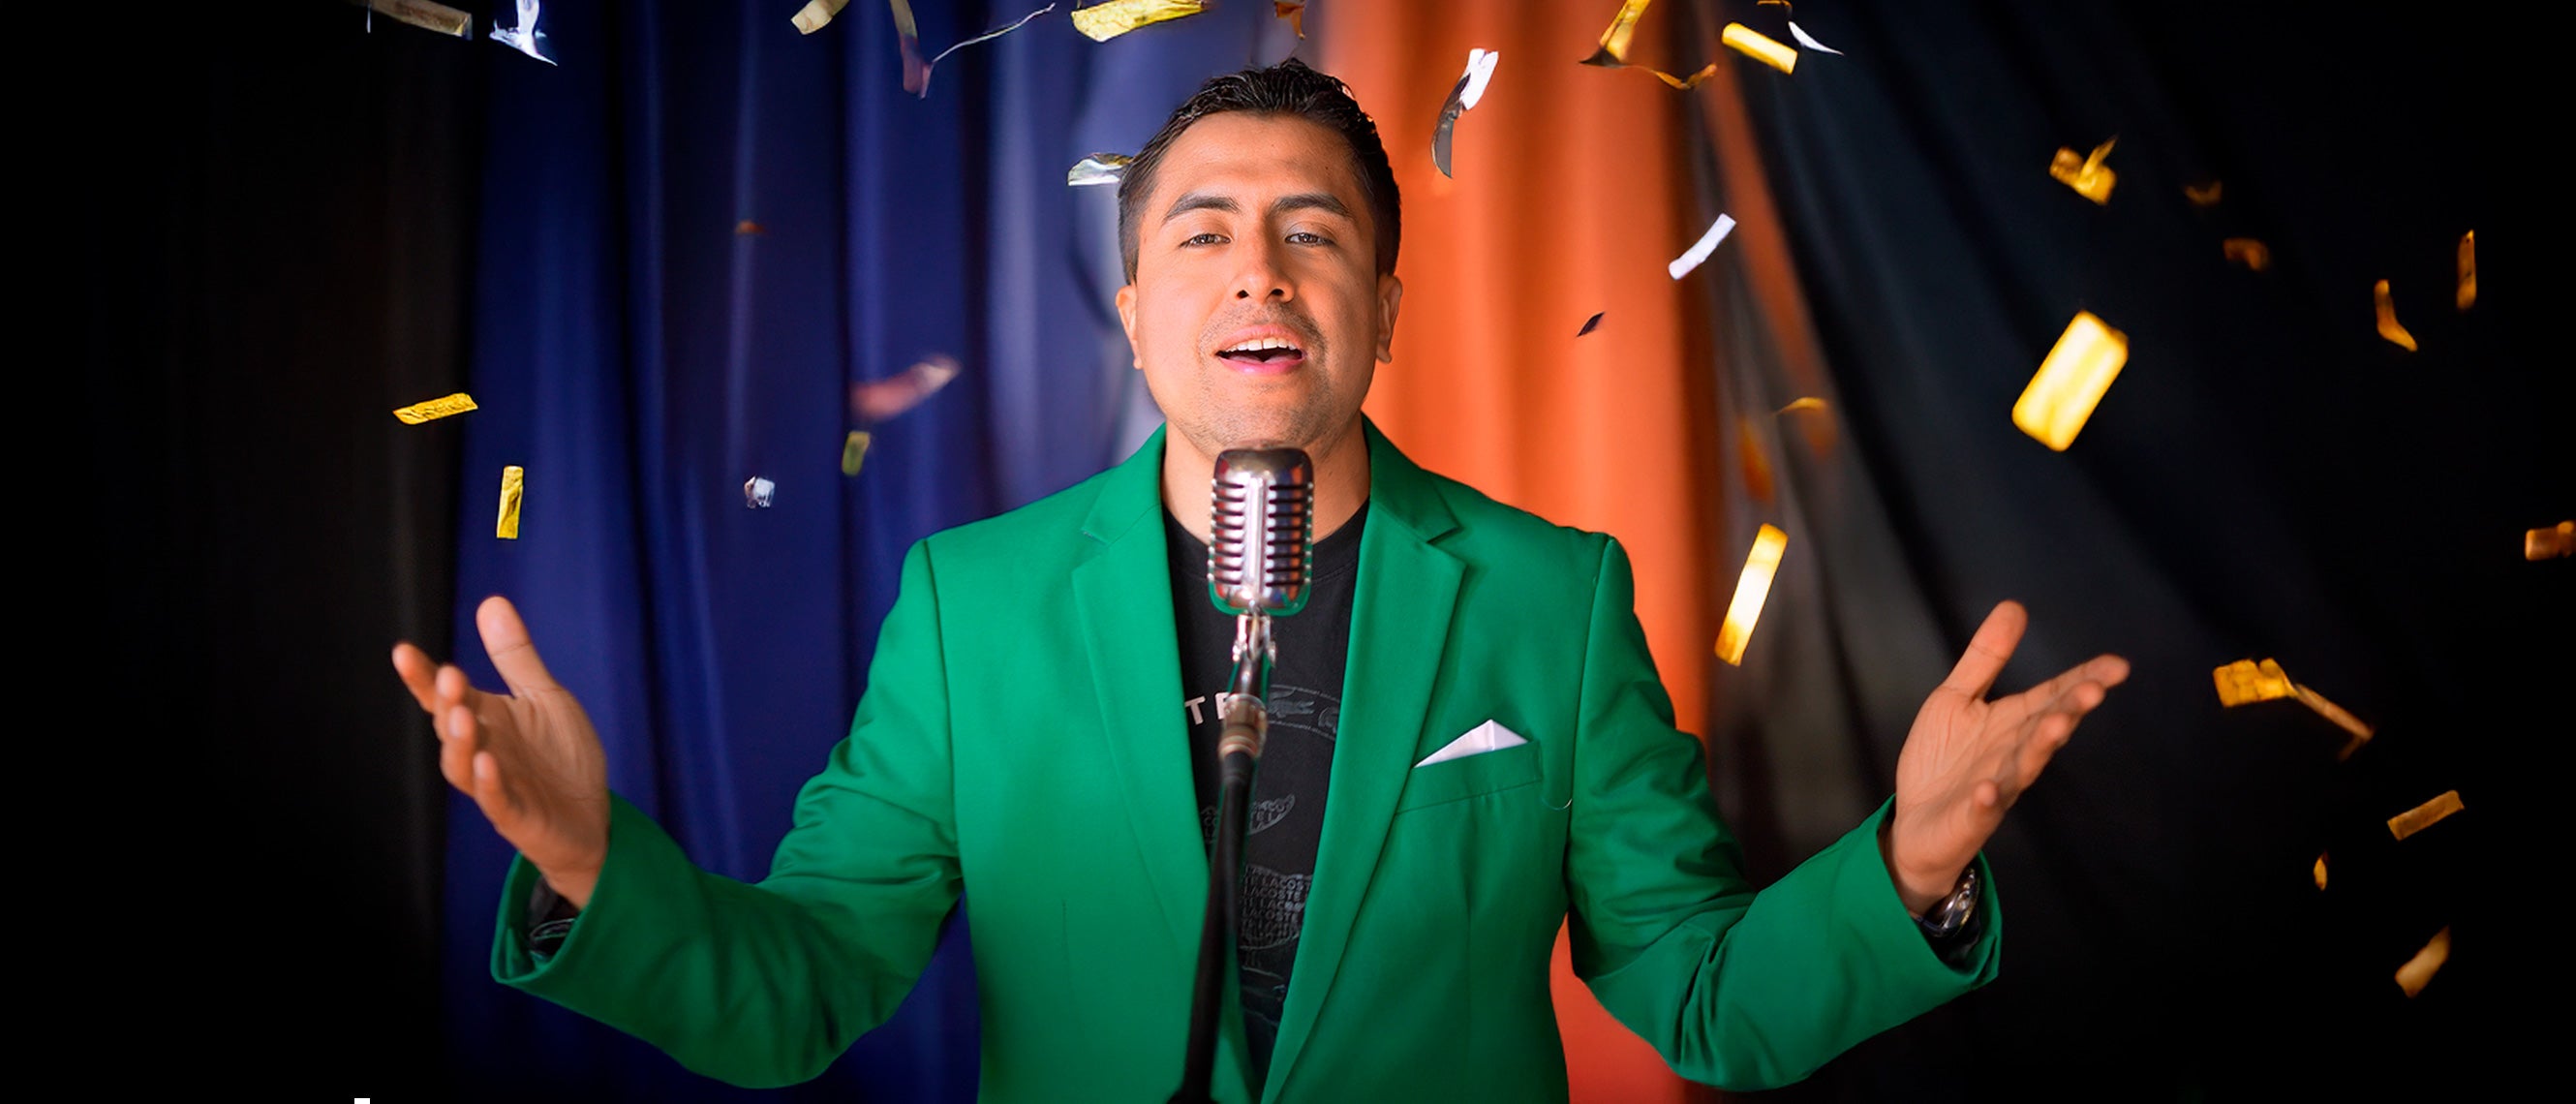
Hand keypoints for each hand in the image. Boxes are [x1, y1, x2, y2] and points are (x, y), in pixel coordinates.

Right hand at [392, 596, 610, 906]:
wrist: (591, 815)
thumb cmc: (561, 756)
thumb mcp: (545, 697)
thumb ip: (516, 657)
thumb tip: (491, 601)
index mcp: (485, 718)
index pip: (444, 695)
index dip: (423, 677)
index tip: (403, 652)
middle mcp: (481, 749)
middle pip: (450, 725)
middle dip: (446, 703)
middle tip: (449, 677)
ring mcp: (495, 784)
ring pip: (461, 766)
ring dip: (459, 742)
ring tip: (461, 716)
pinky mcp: (516, 815)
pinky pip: (496, 800)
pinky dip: (489, 783)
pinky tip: (487, 763)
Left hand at [1885, 601, 2128, 914]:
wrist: (1915, 825)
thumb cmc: (1942, 761)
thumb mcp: (1957, 697)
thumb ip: (1986, 657)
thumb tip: (2015, 605)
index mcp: (2013, 722)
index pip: (2054, 695)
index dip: (2084, 679)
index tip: (2118, 664)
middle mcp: (2013, 753)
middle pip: (2047, 728)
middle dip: (2069, 709)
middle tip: (2093, 690)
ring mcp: (1996, 786)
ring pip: (2026, 766)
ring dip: (2041, 747)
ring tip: (2058, 726)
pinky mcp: (1971, 817)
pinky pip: (1983, 809)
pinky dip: (1988, 800)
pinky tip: (1989, 790)